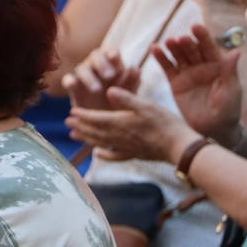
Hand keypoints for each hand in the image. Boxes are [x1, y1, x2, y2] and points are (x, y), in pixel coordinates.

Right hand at [63, 46, 135, 112]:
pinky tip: (72, 84)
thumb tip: (134, 68)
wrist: (107, 119)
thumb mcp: (130, 93)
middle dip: (102, 64)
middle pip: (95, 56)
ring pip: (81, 68)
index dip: (111, 52)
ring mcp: (83, 76)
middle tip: (110, 76)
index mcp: (112, 63)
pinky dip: (69, 81)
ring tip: (97, 90)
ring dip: (89, 77)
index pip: (110, 51)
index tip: (115, 57)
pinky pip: (68, 80)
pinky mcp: (73, 88)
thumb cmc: (121, 101)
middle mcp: (96, 66)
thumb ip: (133, 81)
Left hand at [66, 87, 197, 163]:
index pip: (96, 119)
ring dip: (86, 139)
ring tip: (74, 136)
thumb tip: (108, 91)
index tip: (71, 112)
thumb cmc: (165, 123)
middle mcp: (119, 137)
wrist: (179, 147)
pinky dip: (104, 154)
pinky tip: (98, 153)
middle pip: (95, 131)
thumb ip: (126, 99)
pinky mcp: (134, 154)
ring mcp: (126, 147)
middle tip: (67, 123)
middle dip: (80, 126)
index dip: (83, 115)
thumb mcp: (147, 106)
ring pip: (101, 143)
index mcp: (121, 123)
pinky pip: (115, 155)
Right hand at [154, 23, 242, 142]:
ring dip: (172, 48)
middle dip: (186, 43)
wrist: (212, 128)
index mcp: (218, 65)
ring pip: (179, 56)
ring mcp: (188, 73)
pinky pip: (167, 68)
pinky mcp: (175, 82)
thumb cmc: (227, 109)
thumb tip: (236, 52)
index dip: (203, 37)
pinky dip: (161, 58)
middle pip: (192, 50)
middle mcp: (202, 66)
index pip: (210, 47)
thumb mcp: (231, 90)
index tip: (196, 27)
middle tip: (180, 39)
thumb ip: (230, 72)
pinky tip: (154, 49)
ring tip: (167, 42)